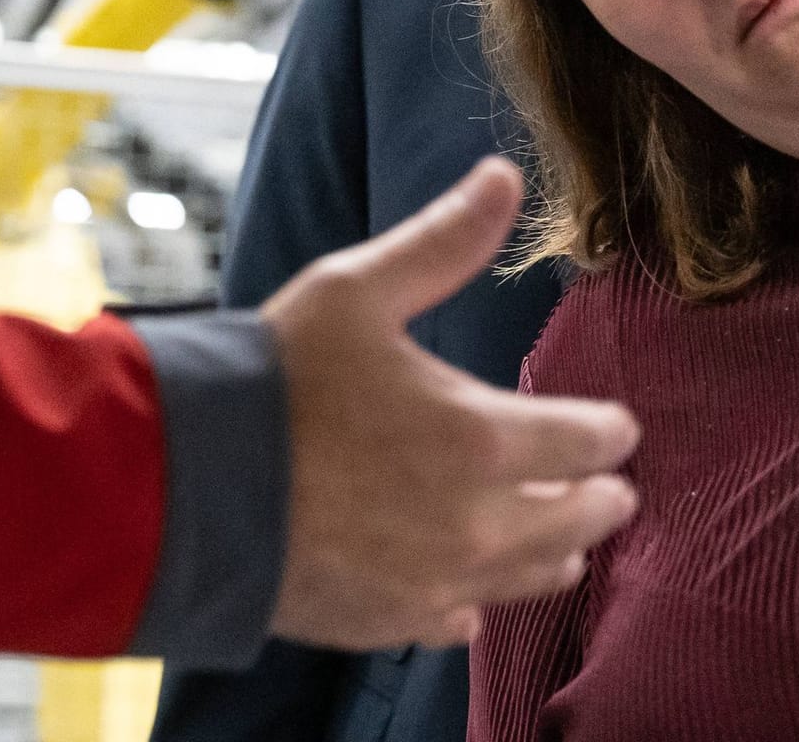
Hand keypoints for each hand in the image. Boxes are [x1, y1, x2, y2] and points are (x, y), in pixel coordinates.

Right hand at [264, 157, 639, 649]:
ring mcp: (435, 582)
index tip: (615, 426)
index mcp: (483, 439)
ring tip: (562, 538)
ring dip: (554, 550)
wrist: (183, 489)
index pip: (594, 442)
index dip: (610, 429)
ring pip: (534, 576)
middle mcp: (476, 524)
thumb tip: (504, 176)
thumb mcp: (358, 290)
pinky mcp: (391, 621)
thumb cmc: (274, 381)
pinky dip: (475, 596)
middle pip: (582, 520)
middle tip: (608, 486)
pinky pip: (463, 619)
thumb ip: (444, 242)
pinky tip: (468, 584)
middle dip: (599, 495)